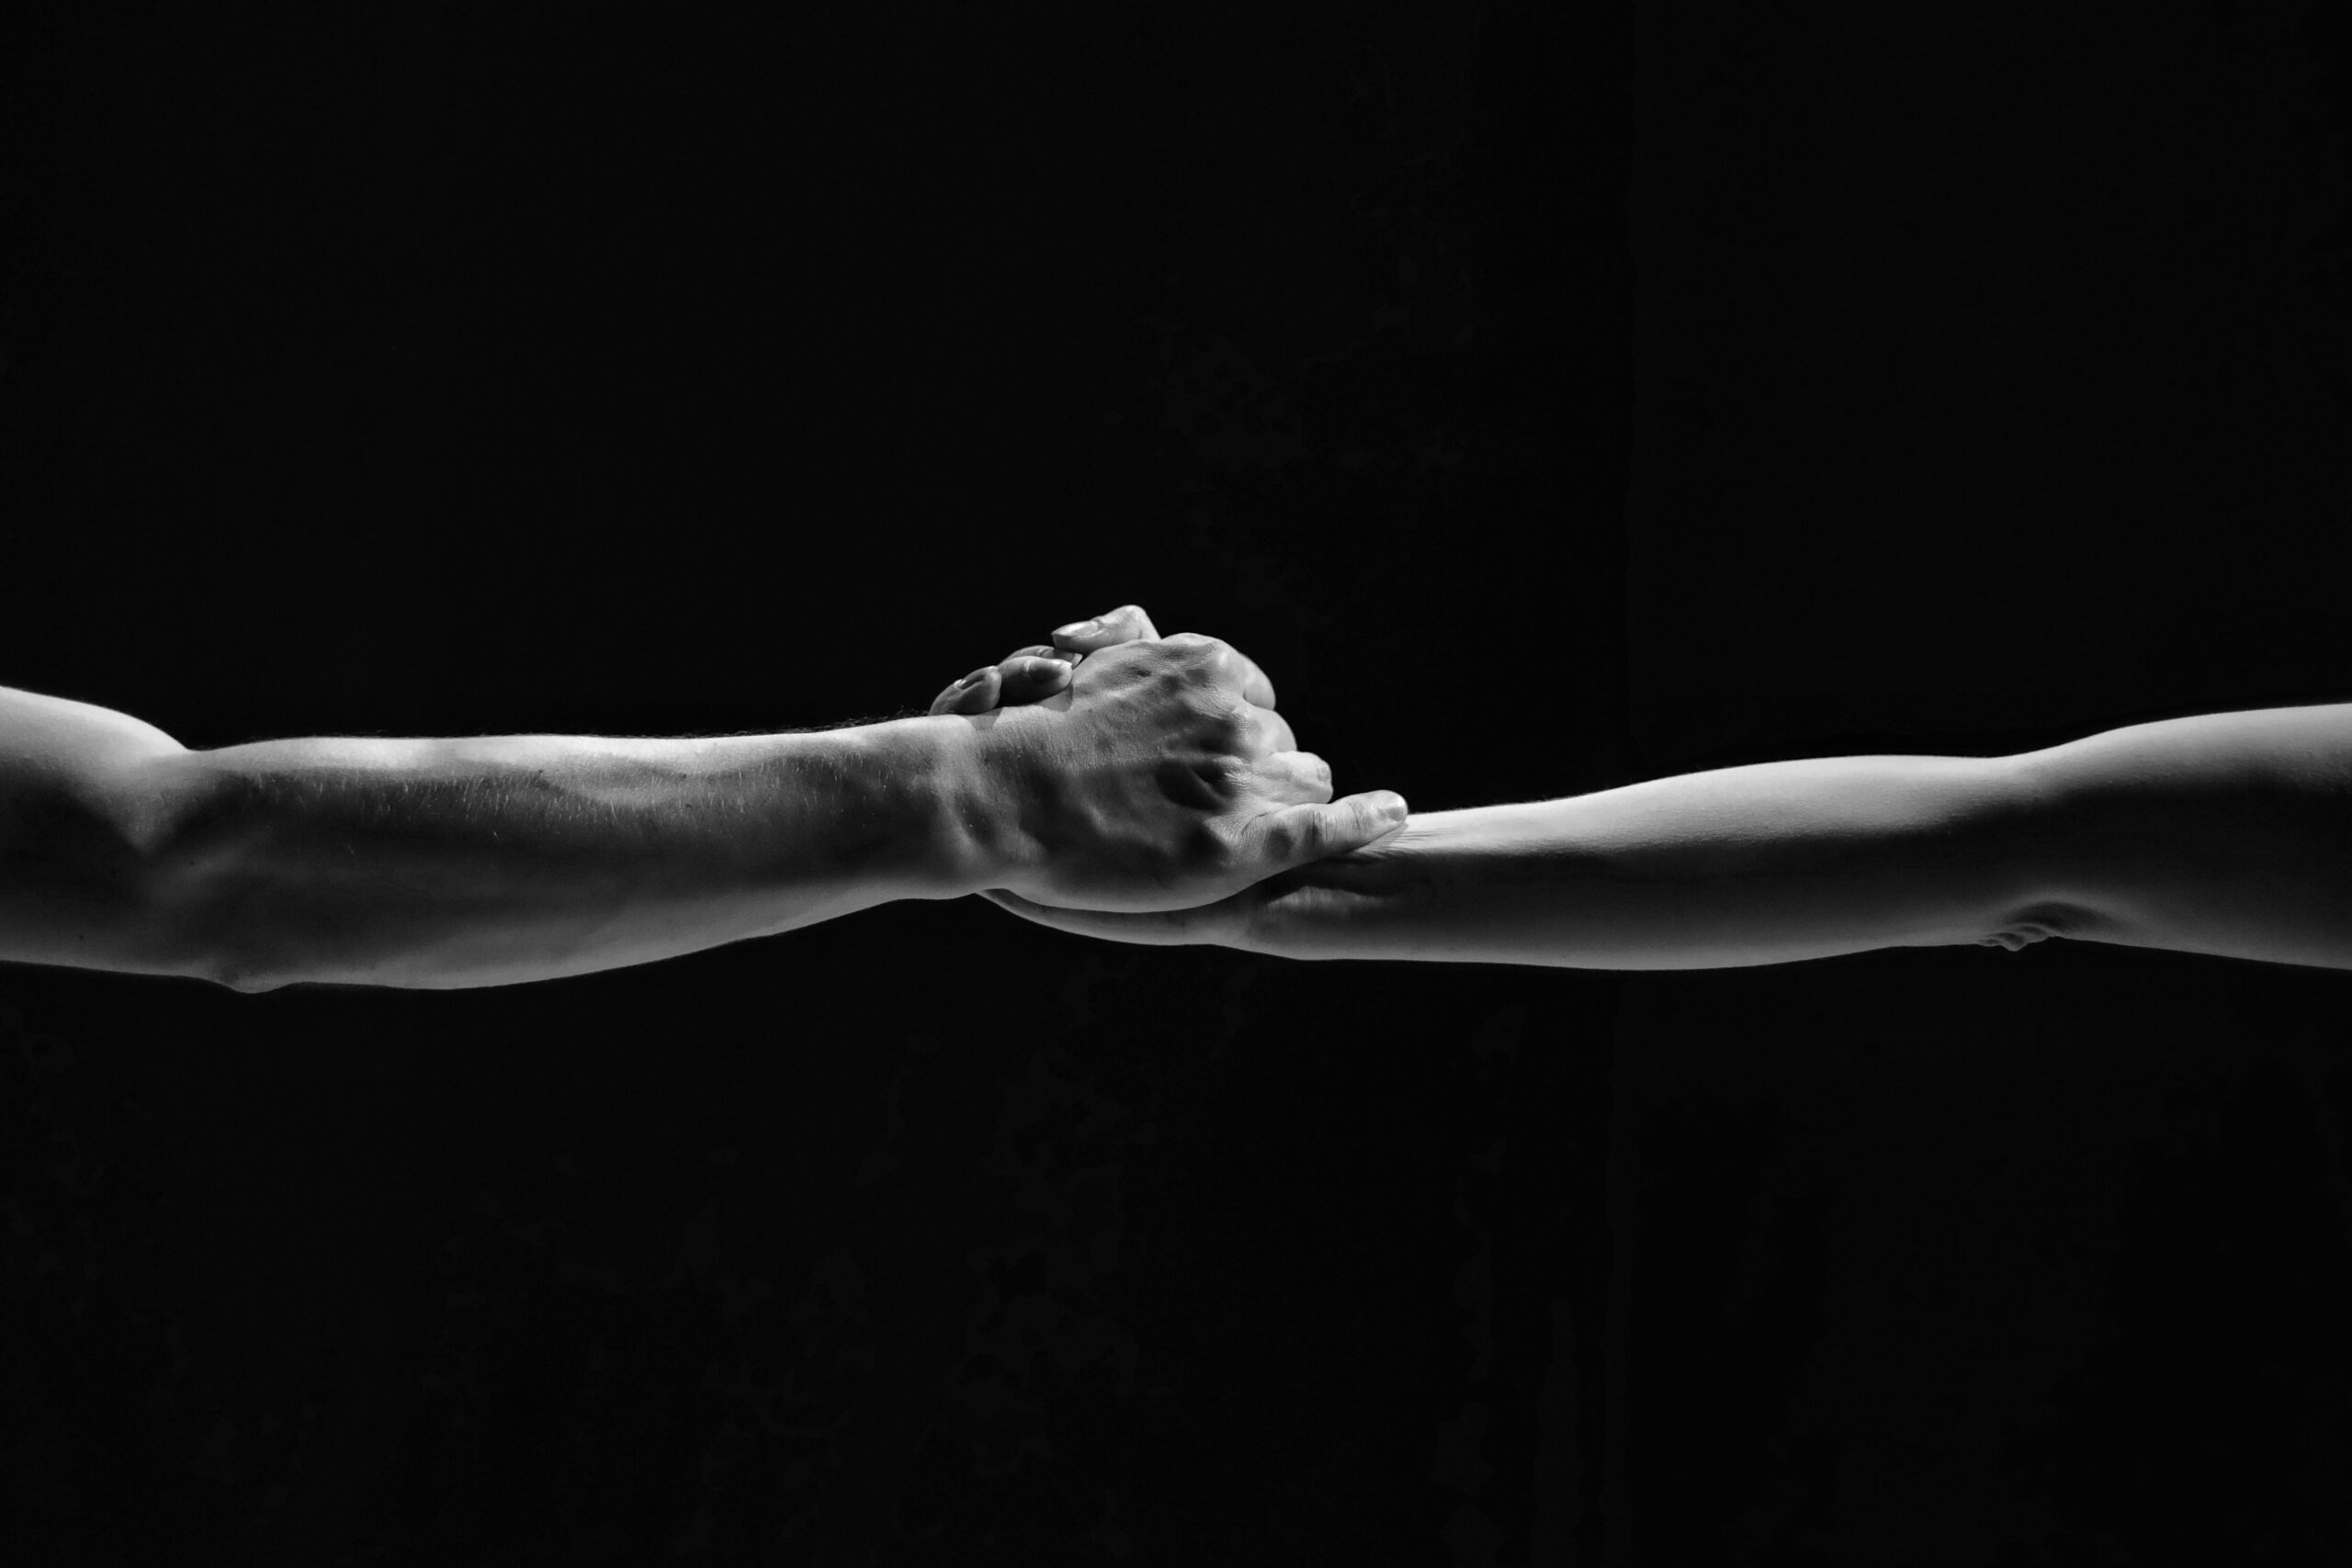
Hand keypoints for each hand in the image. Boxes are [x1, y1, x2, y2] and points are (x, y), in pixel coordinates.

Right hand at [935, 604, 1408, 914]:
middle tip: (1199, 801)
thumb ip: (1128, 641)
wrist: (998, 798)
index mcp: (1204, 666)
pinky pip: (1326, 828)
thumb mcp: (1081, 661)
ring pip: (1306, 782)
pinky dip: (1365, 819)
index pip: (1254, 697)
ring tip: (1234, 828)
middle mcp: (1234, 713)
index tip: (1200, 756)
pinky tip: (1393, 812)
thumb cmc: (1027, 737)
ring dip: (1284, 801)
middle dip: (1256, 768)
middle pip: (1282, 740)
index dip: (1231, 733)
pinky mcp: (1239, 846)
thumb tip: (1146, 622)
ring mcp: (1240, 781)